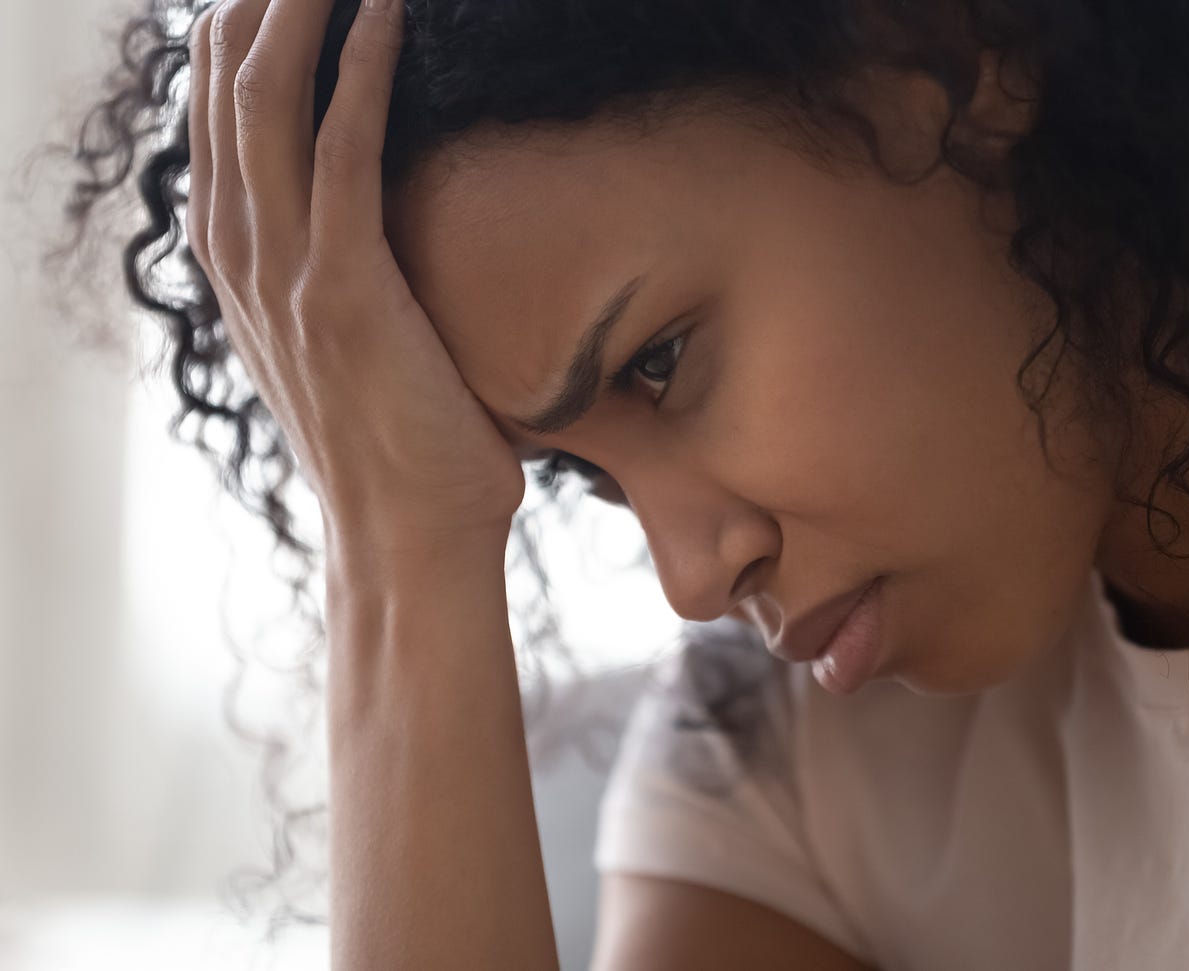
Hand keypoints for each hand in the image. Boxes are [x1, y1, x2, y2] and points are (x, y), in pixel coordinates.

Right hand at [187, 0, 524, 554]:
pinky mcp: (345, 289)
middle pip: (224, 93)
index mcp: (240, 271)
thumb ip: (335, 283)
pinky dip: (361, 71)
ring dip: (295, 11)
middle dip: (254, 2)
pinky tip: (385, 11)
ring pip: (265, 105)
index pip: (216, 126)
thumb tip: (375, 242)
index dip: (234, 41)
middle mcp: (243, 262)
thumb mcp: (345, 352)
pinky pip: (344, 151)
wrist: (409, 539)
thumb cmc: (402, 450)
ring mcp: (285, 275)